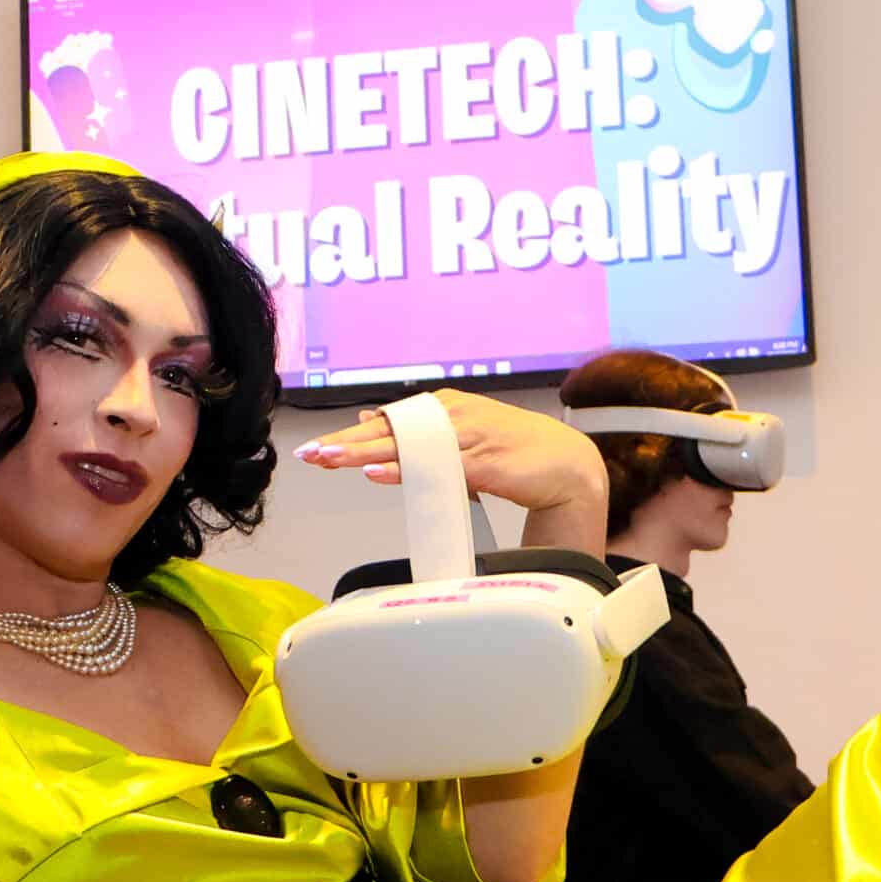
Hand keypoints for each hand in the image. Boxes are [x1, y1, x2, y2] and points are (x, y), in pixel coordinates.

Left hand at [296, 390, 604, 515]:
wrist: (567, 465)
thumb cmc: (514, 452)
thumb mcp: (463, 435)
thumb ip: (422, 431)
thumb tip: (372, 419)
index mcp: (446, 408)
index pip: (390, 422)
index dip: (352, 435)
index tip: (318, 448)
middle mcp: (453, 416)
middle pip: (392, 430)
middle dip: (348, 442)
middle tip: (313, 453)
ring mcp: (469, 437)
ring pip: (408, 447)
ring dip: (367, 454)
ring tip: (332, 460)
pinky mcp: (484, 461)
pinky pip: (438, 466)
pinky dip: (407, 469)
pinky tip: (380, 473)